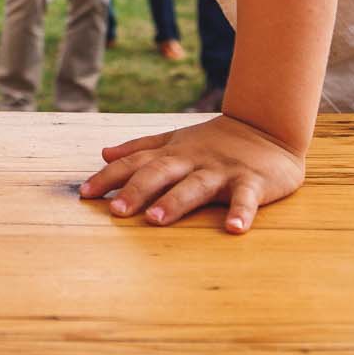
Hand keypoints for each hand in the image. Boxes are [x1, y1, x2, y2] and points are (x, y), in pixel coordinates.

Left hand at [80, 113, 306, 233]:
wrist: (269, 125)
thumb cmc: (217, 139)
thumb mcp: (175, 139)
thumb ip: (140, 147)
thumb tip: (103, 154)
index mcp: (173, 153)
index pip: (135, 163)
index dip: (109, 177)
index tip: (84, 194)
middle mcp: (193, 160)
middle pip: (160, 173)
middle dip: (136, 190)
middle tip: (115, 210)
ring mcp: (222, 170)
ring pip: (195, 186)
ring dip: (175, 201)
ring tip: (155, 219)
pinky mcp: (252, 181)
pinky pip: (246, 198)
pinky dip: (241, 212)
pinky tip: (234, 228)